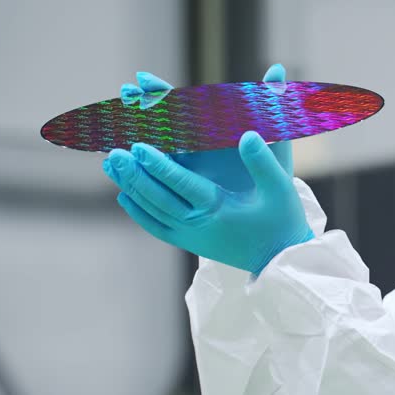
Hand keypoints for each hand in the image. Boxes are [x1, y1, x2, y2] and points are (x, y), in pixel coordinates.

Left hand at [104, 132, 313, 274]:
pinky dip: (138, 213)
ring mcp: (191, 237)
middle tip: (113, 153)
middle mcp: (198, 225)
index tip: (137, 146)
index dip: (158, 165)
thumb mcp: (280, 188)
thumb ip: (263, 161)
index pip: (180, 184)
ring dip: (130, 189)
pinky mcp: (191, 243)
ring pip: (152, 212)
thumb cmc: (282, 220)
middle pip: (157, 198)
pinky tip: (124, 197)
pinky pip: (157, 228)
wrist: (281, 260)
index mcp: (218, 209)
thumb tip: (246, 135)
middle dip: (134, 174)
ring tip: (112, 167)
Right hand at [121, 66, 292, 191]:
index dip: (163, 91)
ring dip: (133, 138)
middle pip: (163, 122)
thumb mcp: (274, 136)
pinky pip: (157, 177)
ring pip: (154, 149)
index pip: (183, 104)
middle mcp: (197, 145)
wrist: (271, 206)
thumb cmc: (272, 169)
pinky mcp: (185, 188)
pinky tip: (115, 167)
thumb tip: (279, 66)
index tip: (142, 78)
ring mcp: (188, 167)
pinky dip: (138, 171)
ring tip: (107, 130)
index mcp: (214, 130)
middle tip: (122, 94)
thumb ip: (273, 102)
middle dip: (142, 108)